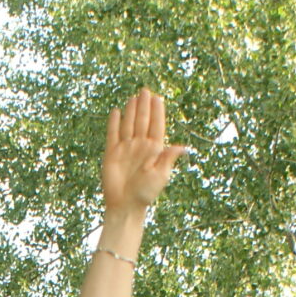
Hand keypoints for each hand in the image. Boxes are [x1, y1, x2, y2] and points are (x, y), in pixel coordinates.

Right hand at [100, 88, 189, 213]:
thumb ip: (168, 159)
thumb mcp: (161, 176)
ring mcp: (126, 149)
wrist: (125, 206)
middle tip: (146, 90)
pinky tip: (116, 112)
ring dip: (132, 111)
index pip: (156, 126)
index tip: (158, 98)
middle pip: (143, 121)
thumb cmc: (145, 194)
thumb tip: (183, 147)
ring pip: (129, 124)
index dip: (157, 112)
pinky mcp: (112, 153)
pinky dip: (114, 122)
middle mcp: (140, 146)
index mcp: (154, 150)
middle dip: (144, 106)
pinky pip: (113, 134)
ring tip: (134, 97)